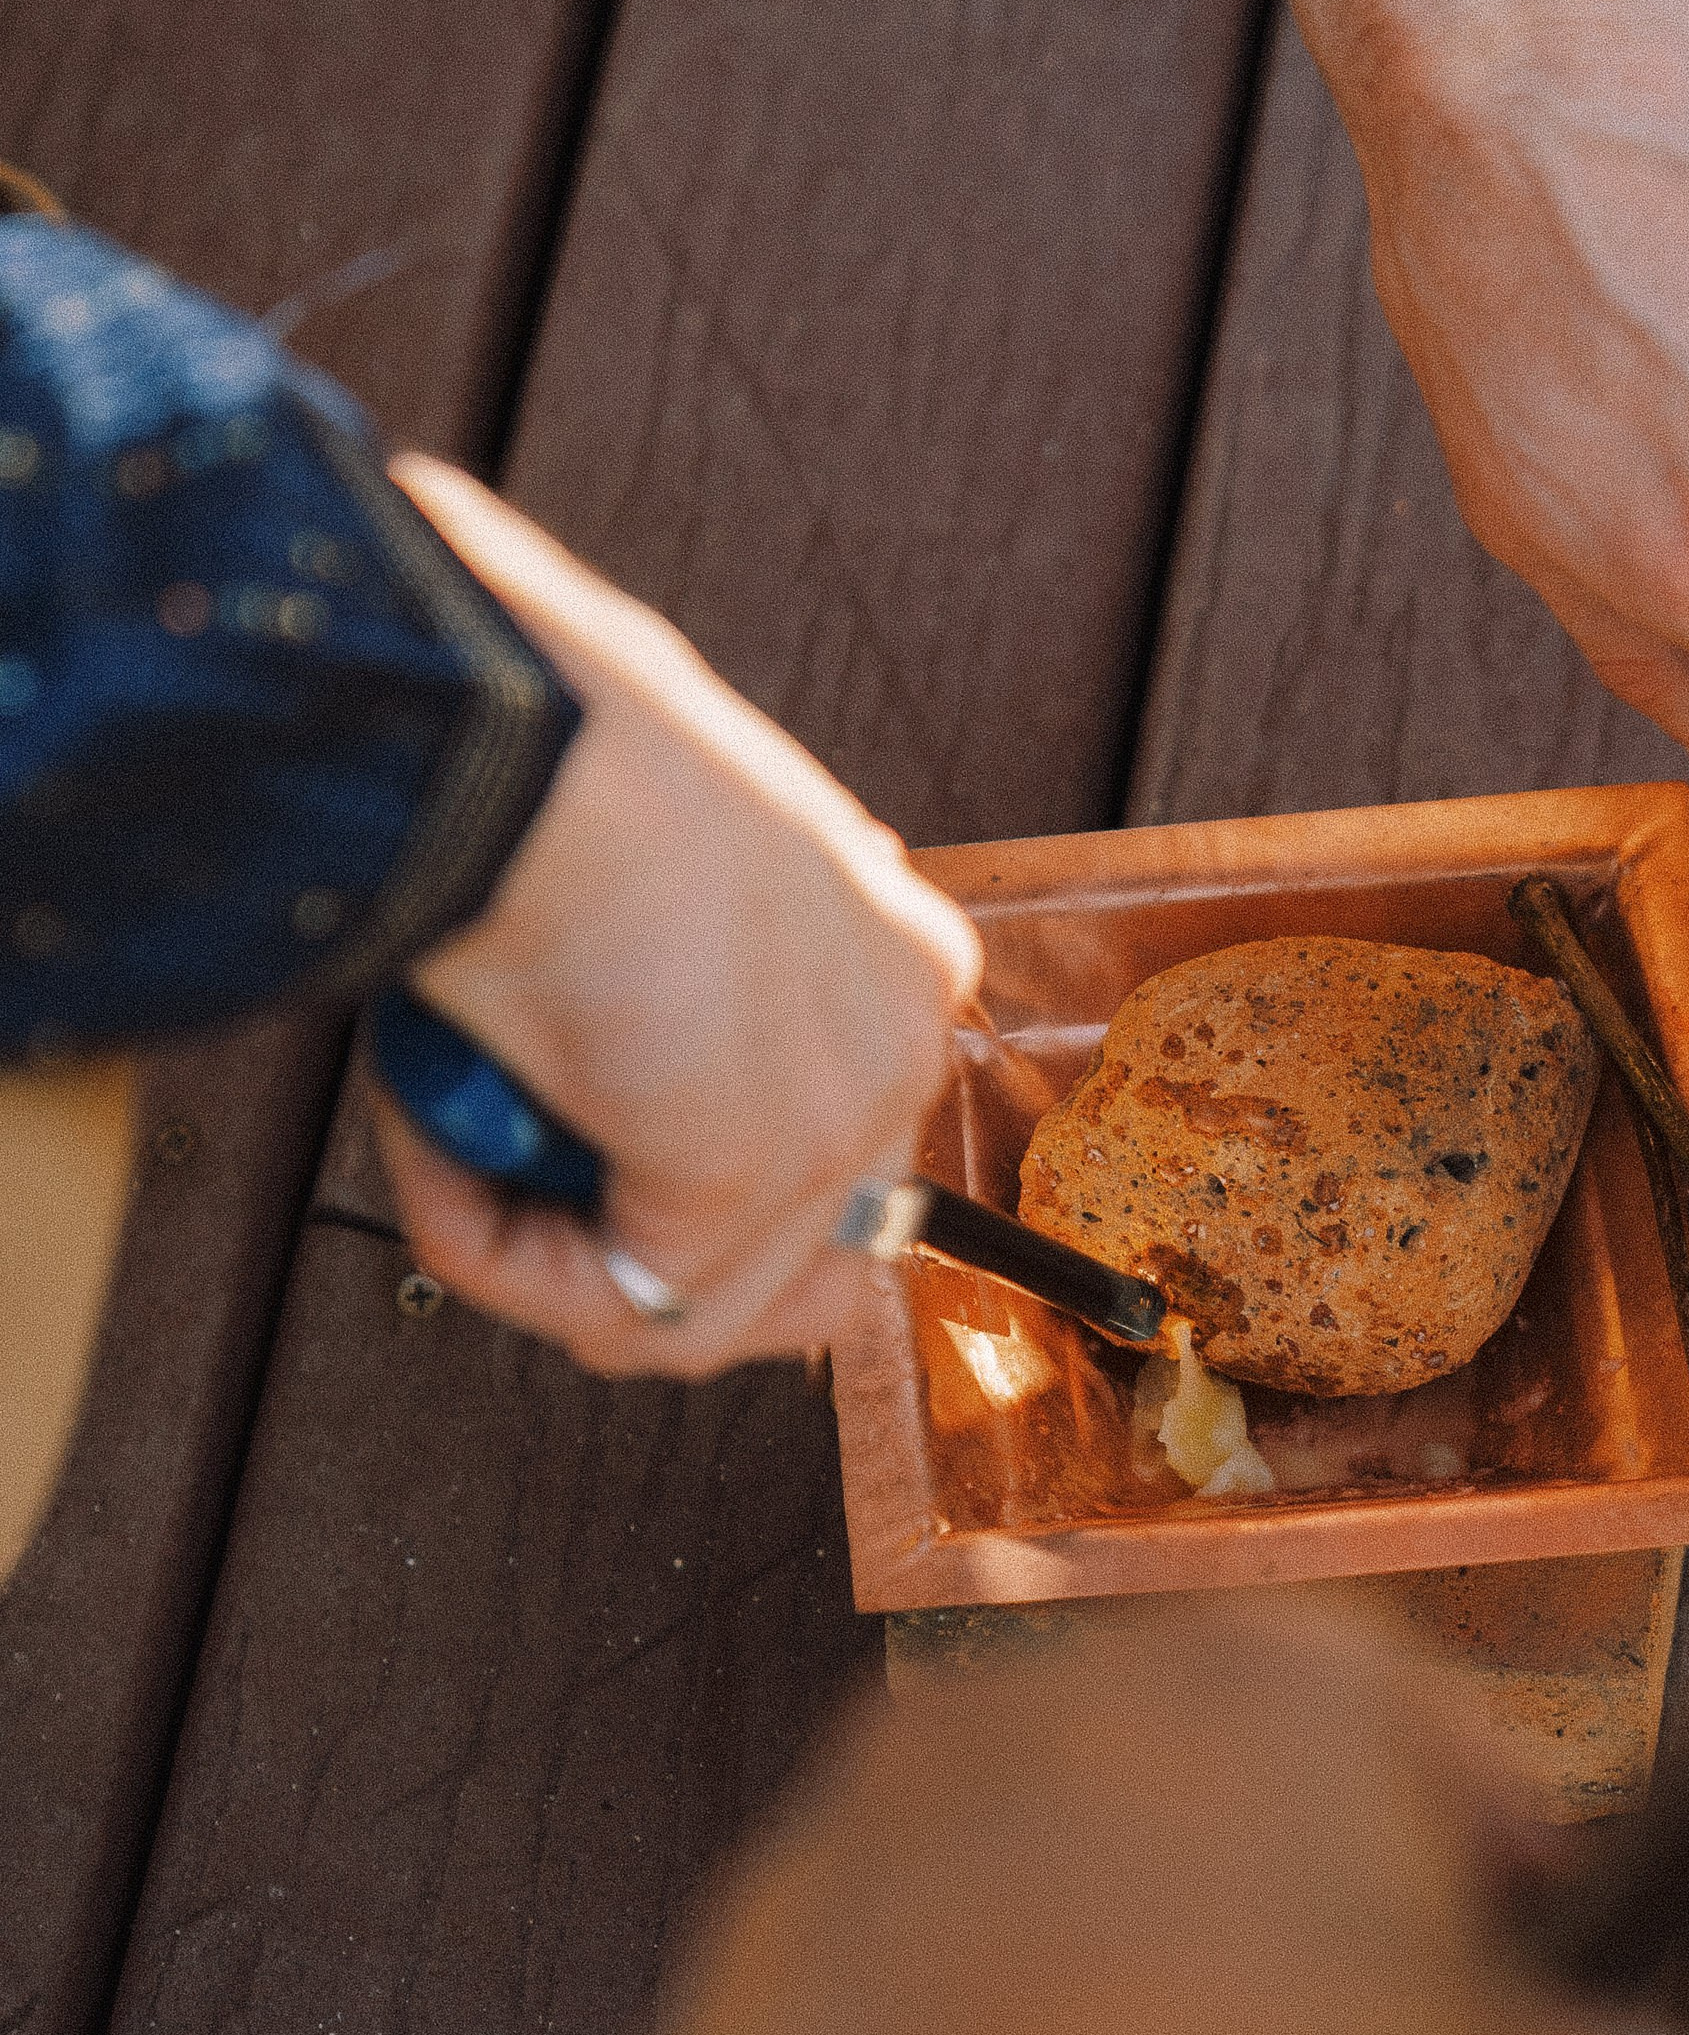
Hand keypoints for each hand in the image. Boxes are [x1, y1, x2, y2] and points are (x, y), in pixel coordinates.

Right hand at [373, 459, 981, 1376]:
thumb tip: (614, 1088)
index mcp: (894, 958)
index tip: (577, 1180)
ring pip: (693, 1309)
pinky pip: (606, 1306)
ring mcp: (840, 1116)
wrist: (525, 725)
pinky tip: (441, 1144)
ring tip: (446, 1137)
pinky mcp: (745, 1172)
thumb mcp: (648, 868)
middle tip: (501, 1190)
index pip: (833, 1155)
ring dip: (536, 1257)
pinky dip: (488, 1248)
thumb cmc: (553, 750)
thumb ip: (675, 980)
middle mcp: (902, 1040)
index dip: (691, 1199)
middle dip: (635, 1262)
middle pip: (786, 1258)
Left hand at [601, 1595, 1688, 2034]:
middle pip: (1212, 1800)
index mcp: (1289, 1684)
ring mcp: (863, 1835)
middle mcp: (1055, 1707)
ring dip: (1105, 2009)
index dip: (1501, 1889)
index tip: (1531, 1996)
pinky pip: (890, 2020)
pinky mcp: (725, 1996)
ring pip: (1037, 1900)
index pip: (1435, 1740)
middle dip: (1284, 1939)